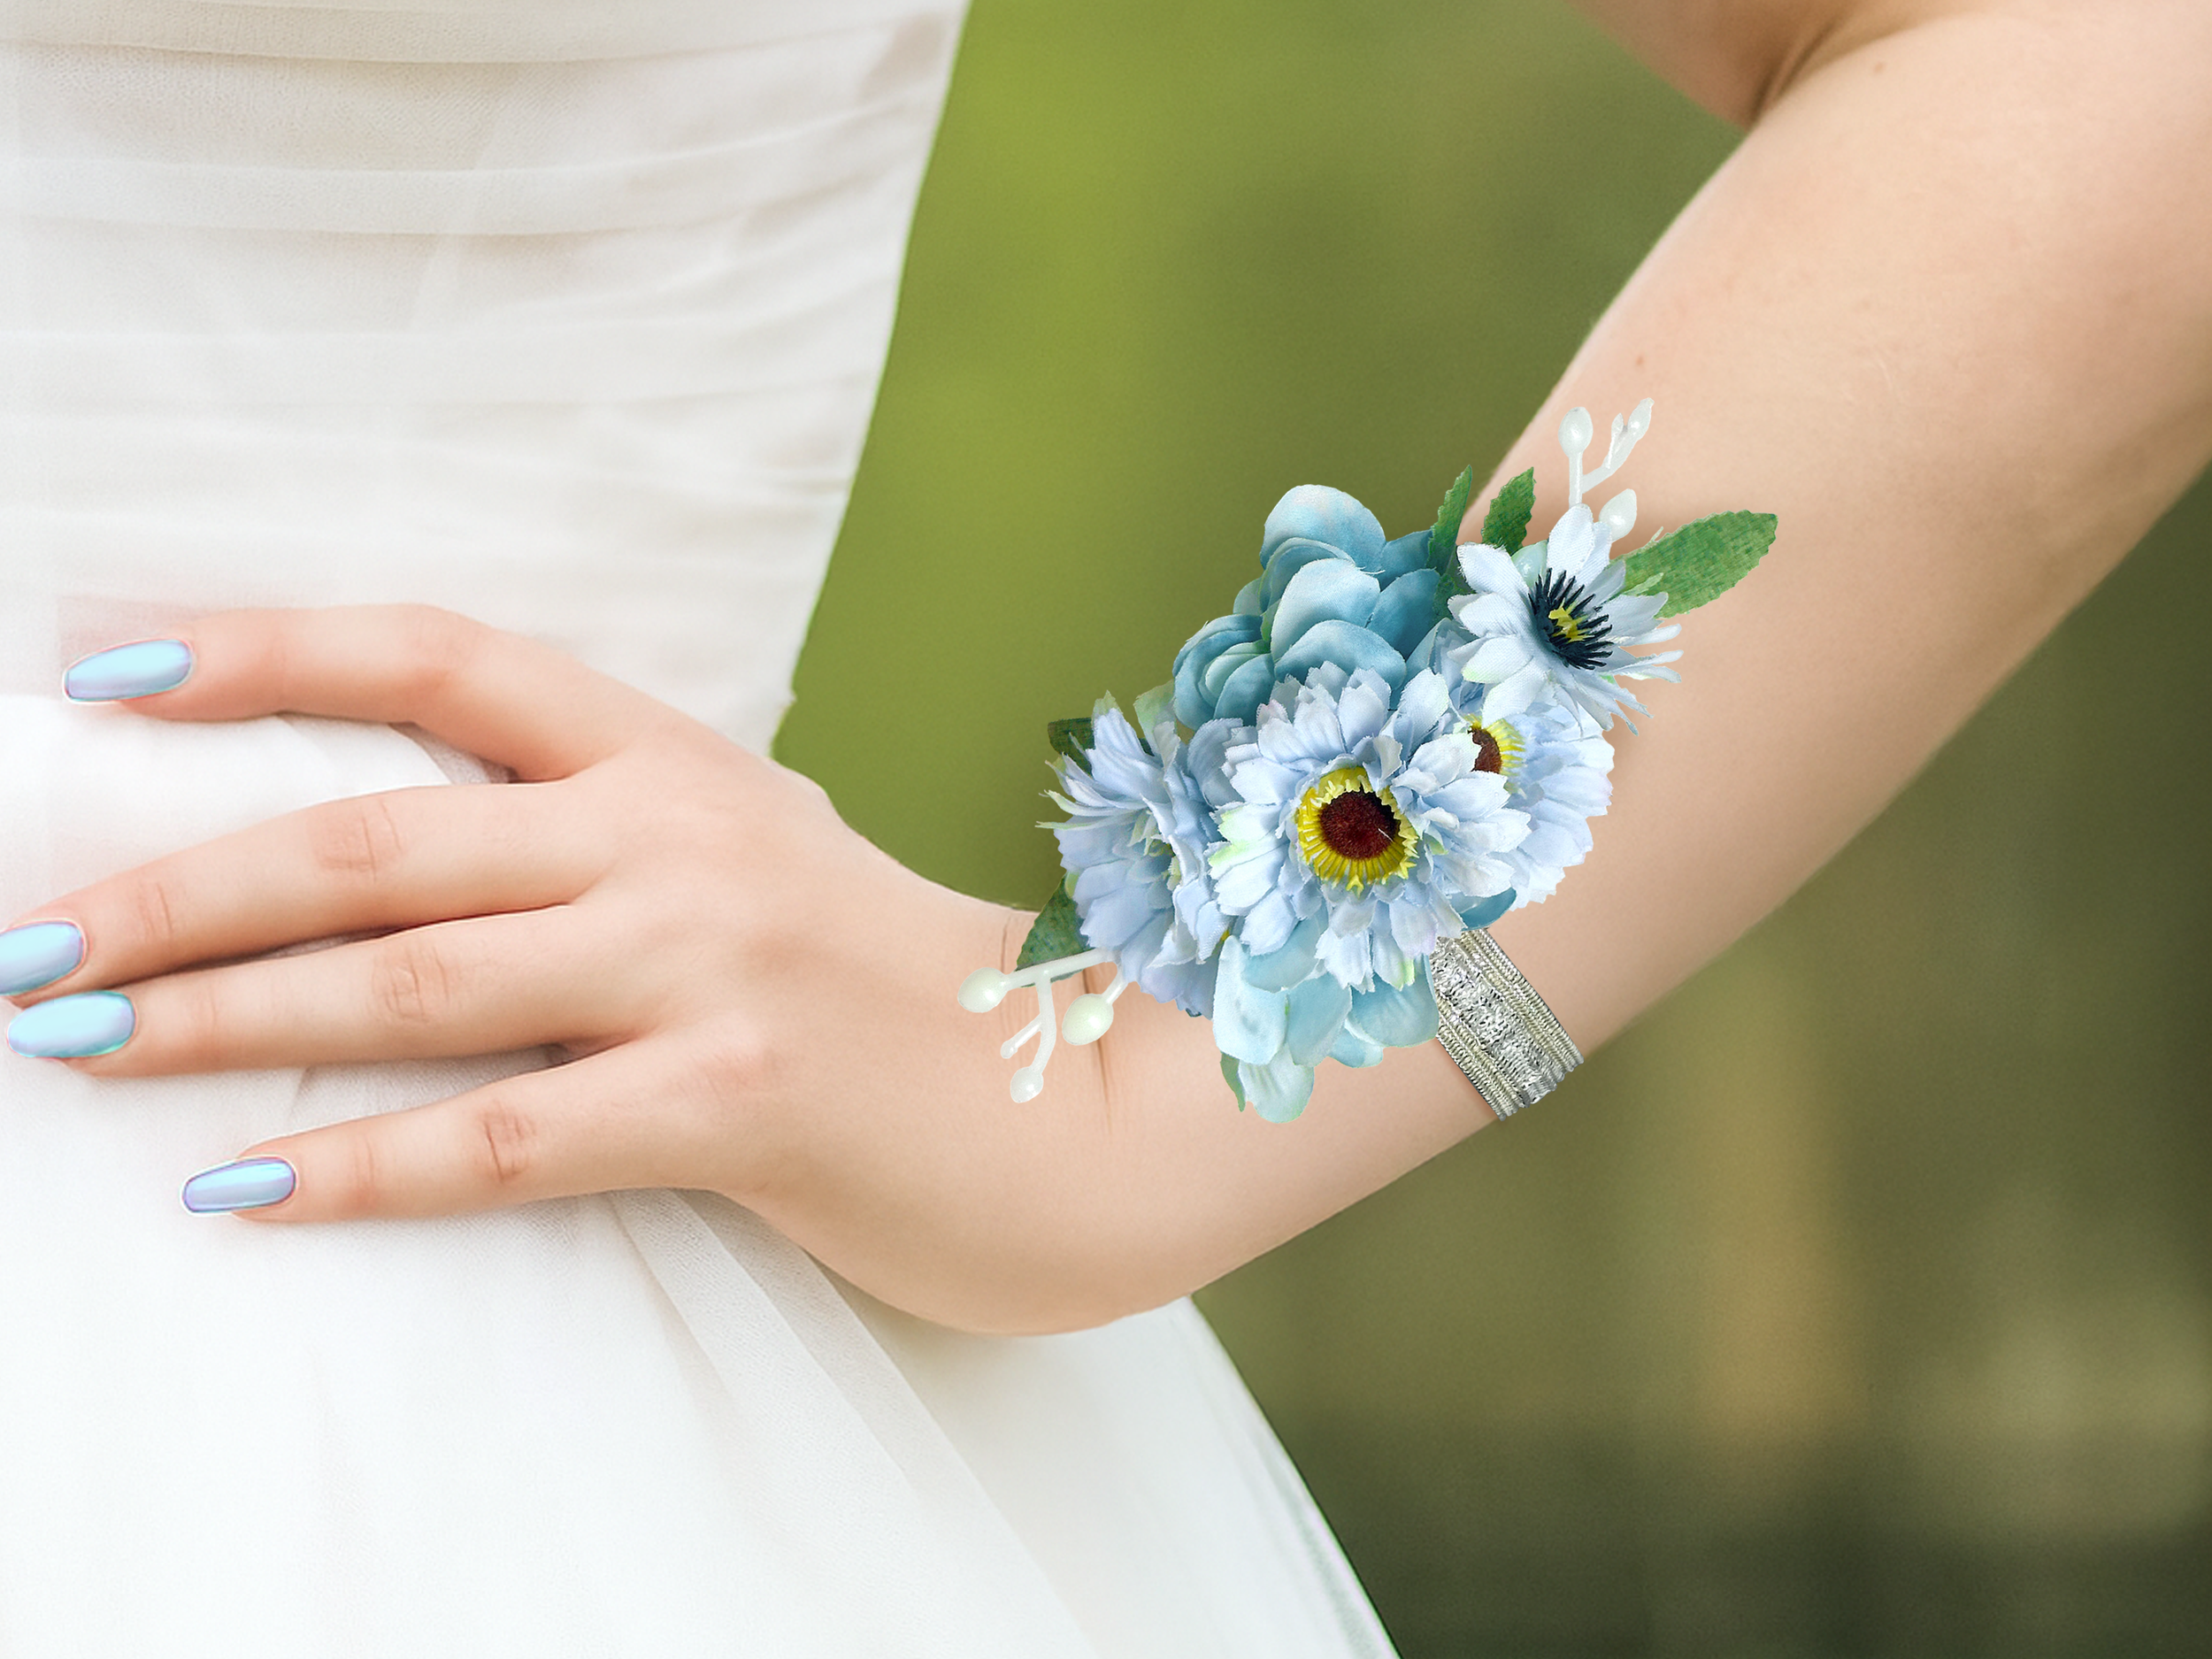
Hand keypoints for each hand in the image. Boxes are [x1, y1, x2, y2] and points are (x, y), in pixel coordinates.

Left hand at [0, 606, 1167, 1329]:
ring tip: (76, 1047)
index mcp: (677, 760)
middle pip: (381, 836)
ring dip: (222, 1017)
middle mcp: (683, 836)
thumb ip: (610, 848)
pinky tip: (242, 1191)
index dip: (267, 649)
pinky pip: (509, 1136)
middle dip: (176, 887)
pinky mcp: (741, 1096)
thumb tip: (410, 877)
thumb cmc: (900, 996)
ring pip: (417, 979)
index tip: (103, 666)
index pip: (443, 657)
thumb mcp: (758, 871)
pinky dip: (361, 1167)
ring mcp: (714, 961)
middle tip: (27, 944)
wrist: (1090, 1100)